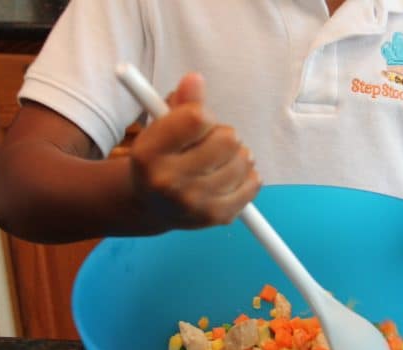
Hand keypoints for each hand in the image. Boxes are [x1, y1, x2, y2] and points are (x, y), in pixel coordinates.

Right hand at [129, 73, 260, 230]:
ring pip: (244, 160)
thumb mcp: (161, 127)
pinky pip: (254, 183)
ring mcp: (194, 203)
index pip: (198, 117)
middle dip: (223, 136)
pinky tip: (230, 176)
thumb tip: (196, 80)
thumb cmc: (161, 157)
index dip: (204, 115)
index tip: (197, 123)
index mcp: (149, 153)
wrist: (152, 206)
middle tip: (210, 145)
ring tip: (220, 161)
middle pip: (228, 139)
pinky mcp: (217, 217)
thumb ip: (180, 102)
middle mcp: (168, 182)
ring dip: (237, 155)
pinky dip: (248, 175)